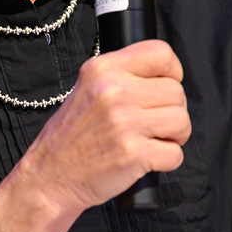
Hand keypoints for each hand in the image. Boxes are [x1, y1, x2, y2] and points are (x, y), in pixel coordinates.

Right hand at [0, 39, 190, 231]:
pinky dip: (167, 161)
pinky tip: (147, 160)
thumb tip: (166, 76)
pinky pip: (175, 154)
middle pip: (176, 91)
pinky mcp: (134, 154)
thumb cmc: (70, 138)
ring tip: (153, 141)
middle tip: (155, 124)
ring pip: (182, 121)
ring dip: (175, 136)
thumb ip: (120, 76)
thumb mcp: (86, 89)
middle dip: (173, 110)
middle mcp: (114, 92)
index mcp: (102, 70)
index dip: (172, 72)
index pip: (161, 53)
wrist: (49, 177)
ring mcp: (125, 123)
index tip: (166, 86)